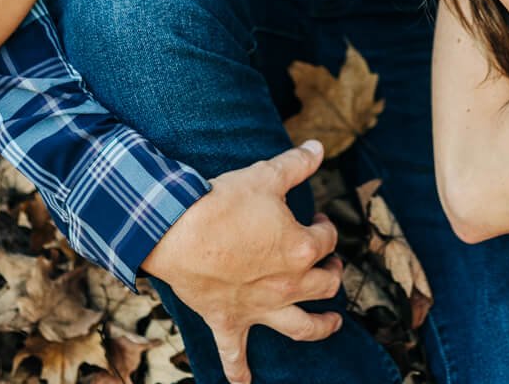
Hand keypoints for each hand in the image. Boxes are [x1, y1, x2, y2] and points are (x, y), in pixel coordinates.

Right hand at [142, 141, 343, 383]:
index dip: (325, 224)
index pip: (327, 237)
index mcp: (303, 248)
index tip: (316, 215)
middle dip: (331, 273)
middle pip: (324, 284)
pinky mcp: (230, 321)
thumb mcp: (265, 175)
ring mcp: (261, 308)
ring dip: (320, 327)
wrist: (177, 232)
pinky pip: (235, 354)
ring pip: (302, 326)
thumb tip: (317, 147)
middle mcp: (289, 284)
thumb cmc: (222, 203)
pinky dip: (239, 372)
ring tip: (332, 326)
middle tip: (327, 262)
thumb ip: (296, 164)